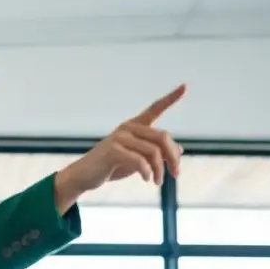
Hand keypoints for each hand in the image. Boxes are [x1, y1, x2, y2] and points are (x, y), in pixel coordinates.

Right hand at [55, 86, 184, 211]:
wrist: (85, 176)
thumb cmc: (112, 165)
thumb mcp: (138, 158)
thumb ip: (157, 152)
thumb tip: (179, 149)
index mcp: (134, 126)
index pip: (155, 109)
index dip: (170, 98)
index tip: (185, 86)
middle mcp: (128, 128)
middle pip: (162, 137)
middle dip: (173, 157)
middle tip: (176, 174)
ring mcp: (120, 138)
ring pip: (153, 152)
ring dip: (159, 170)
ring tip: (158, 182)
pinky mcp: (113, 151)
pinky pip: (139, 161)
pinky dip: (147, 172)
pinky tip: (147, 179)